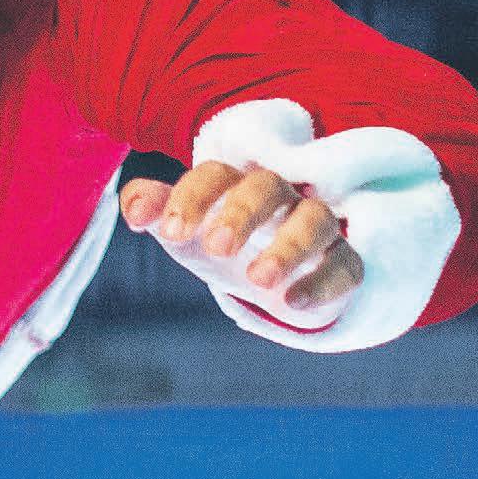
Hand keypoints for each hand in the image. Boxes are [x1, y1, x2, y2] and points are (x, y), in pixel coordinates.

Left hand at [120, 162, 363, 311]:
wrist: (274, 272)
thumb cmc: (221, 237)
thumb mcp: (187, 227)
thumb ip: (154, 209)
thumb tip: (132, 208)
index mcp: (233, 182)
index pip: (214, 174)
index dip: (192, 198)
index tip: (169, 233)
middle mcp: (279, 195)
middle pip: (266, 186)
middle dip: (241, 214)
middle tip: (216, 249)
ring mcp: (316, 225)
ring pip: (314, 220)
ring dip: (288, 249)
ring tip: (259, 281)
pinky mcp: (344, 259)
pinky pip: (345, 263)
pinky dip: (322, 282)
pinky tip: (294, 304)